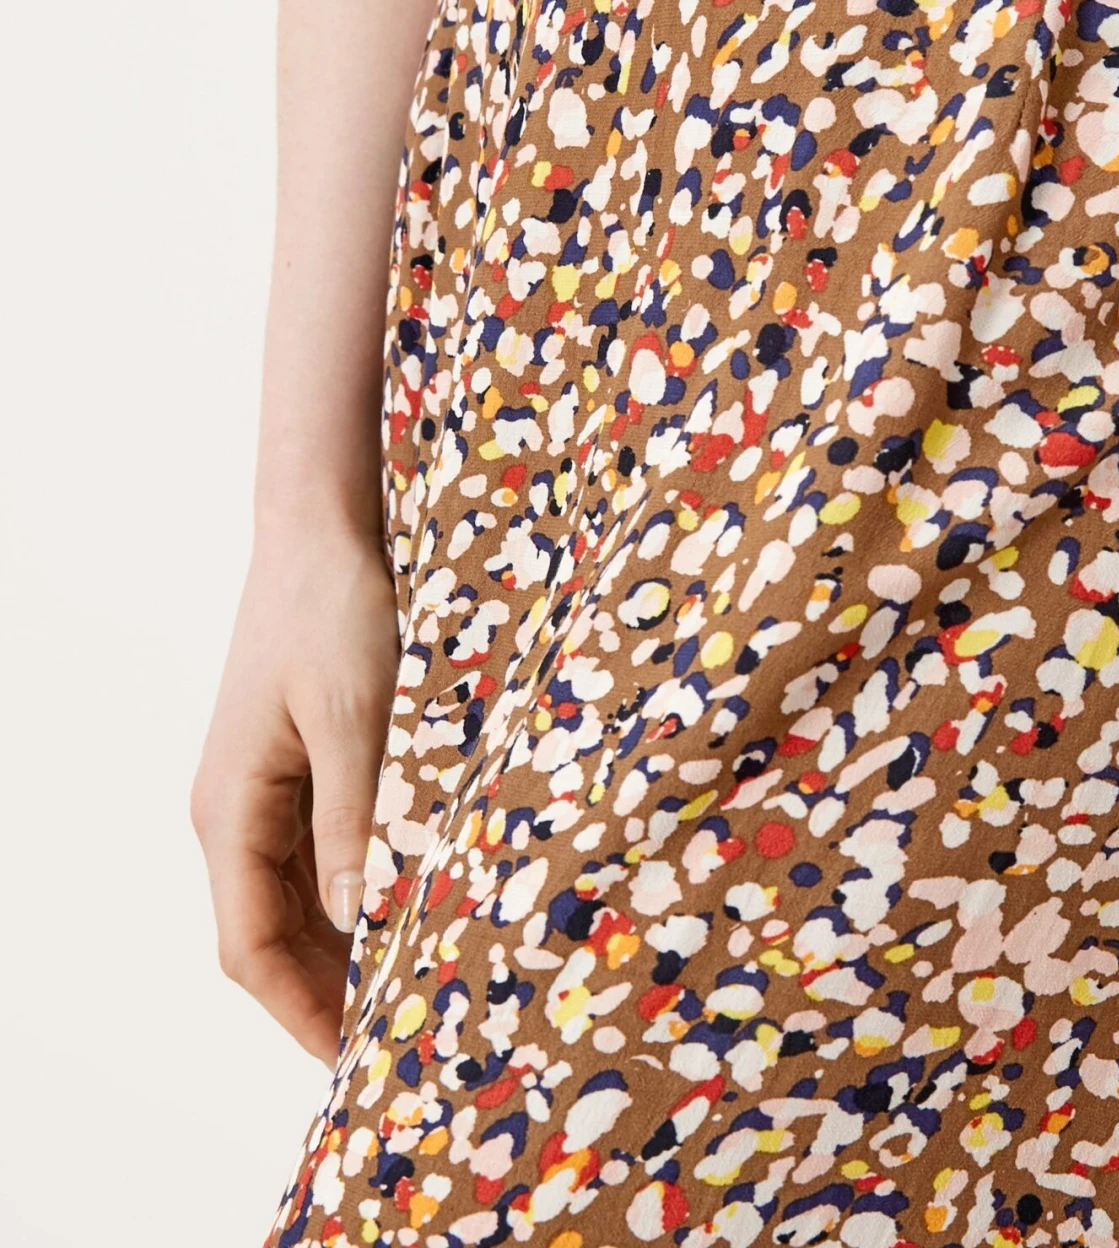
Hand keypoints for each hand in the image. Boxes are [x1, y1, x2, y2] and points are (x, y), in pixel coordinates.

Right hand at [192, 521, 399, 1064]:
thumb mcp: (357, 717)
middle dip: (327, 994)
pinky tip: (409, 910)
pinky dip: (359, 894)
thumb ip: (354, 821)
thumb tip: (359, 923)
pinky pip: (320, 855)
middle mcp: (235, 811)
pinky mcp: (298, 766)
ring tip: (416, 989)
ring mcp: (264, 790)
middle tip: (404, 1037)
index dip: (300, 1012)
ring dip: (346, 948)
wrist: (322, 530)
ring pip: (299, 900)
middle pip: (272, 935)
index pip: (251, 948)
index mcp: (231, 810)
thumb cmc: (334, 611)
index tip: (355, 1059)